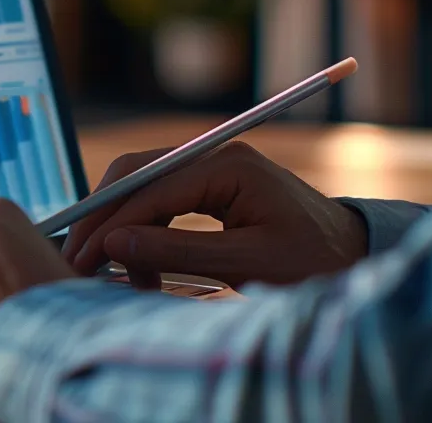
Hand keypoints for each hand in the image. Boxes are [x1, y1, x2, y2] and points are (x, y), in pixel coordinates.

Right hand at [64, 141, 367, 289]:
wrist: (354, 256)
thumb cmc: (313, 260)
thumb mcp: (245, 263)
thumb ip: (175, 251)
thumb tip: (114, 244)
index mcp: (227, 165)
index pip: (148, 186)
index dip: (109, 222)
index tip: (81, 257)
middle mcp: (215, 155)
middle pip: (136, 175)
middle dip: (103, 218)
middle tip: (77, 261)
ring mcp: (213, 169)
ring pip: (144, 189)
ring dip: (122, 229)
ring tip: (116, 276)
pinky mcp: (212, 188)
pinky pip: (162, 202)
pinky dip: (144, 232)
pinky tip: (141, 267)